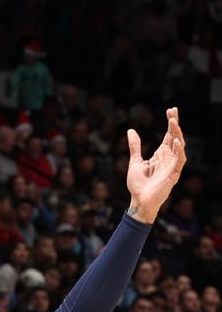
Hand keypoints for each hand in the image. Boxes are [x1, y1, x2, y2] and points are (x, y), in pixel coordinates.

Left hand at [126, 107, 186, 222]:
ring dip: (177, 134)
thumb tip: (131, 130)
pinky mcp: (174, 174)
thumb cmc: (138, 184)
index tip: (170, 110)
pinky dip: (179, 150)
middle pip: (175, 137)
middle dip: (174, 124)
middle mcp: (169, 158)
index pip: (168, 135)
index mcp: (161, 155)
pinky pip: (179, 160)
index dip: (170, 123)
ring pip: (179, 146)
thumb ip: (135, 146)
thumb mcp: (135, 161)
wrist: (139, 201)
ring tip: (173, 122)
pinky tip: (175, 141)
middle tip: (173, 112)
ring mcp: (172, 166)